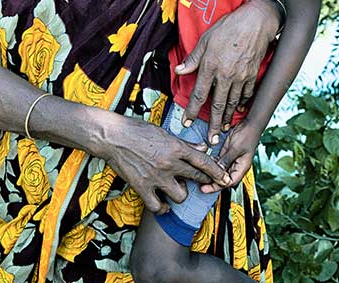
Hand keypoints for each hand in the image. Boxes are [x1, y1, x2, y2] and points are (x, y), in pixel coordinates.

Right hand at [102, 115, 230, 213]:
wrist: (113, 137)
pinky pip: (158, 206)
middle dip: (203, 182)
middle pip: (196, 178)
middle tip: (204, 184)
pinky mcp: (142, 187)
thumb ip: (184, 143)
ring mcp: (156, 177)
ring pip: (180, 196)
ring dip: (180, 193)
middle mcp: (169, 163)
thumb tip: (201, 148)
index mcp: (176, 147)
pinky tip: (162, 204)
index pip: (203, 161)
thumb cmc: (137, 130)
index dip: (217, 171)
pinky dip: (162, 208)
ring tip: (174, 188)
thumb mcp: (164, 132)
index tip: (225, 178)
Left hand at [174, 0, 278, 143]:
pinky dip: (241, 105)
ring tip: (222, 130)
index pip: (199, 94)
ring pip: (232, 103)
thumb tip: (179, 71)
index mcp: (210, 66)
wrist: (255, 22)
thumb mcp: (205, 40)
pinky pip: (246, 95)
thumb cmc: (228, 27)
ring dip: (226, 118)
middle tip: (210, 140)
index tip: (186, 123)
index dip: (191, 110)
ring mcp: (240, 77)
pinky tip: (237, 111)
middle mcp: (225, 75)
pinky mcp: (252, 75)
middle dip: (212, 125)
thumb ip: (193, 59)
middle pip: (216, 105)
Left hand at [200, 119, 260, 193]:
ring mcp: (231, 160)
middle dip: (212, 183)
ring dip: (211, 174)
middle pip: (224, 179)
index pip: (229, 182)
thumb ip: (226, 160)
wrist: (250, 123)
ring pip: (220, 172)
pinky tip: (203, 165)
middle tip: (200, 185)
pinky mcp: (227, 154)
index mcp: (242, 167)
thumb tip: (216, 172)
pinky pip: (218, 163)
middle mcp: (236, 166)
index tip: (205, 188)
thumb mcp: (235, 148)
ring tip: (199, 177)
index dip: (217, 186)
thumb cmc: (247, 135)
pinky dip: (212, 165)